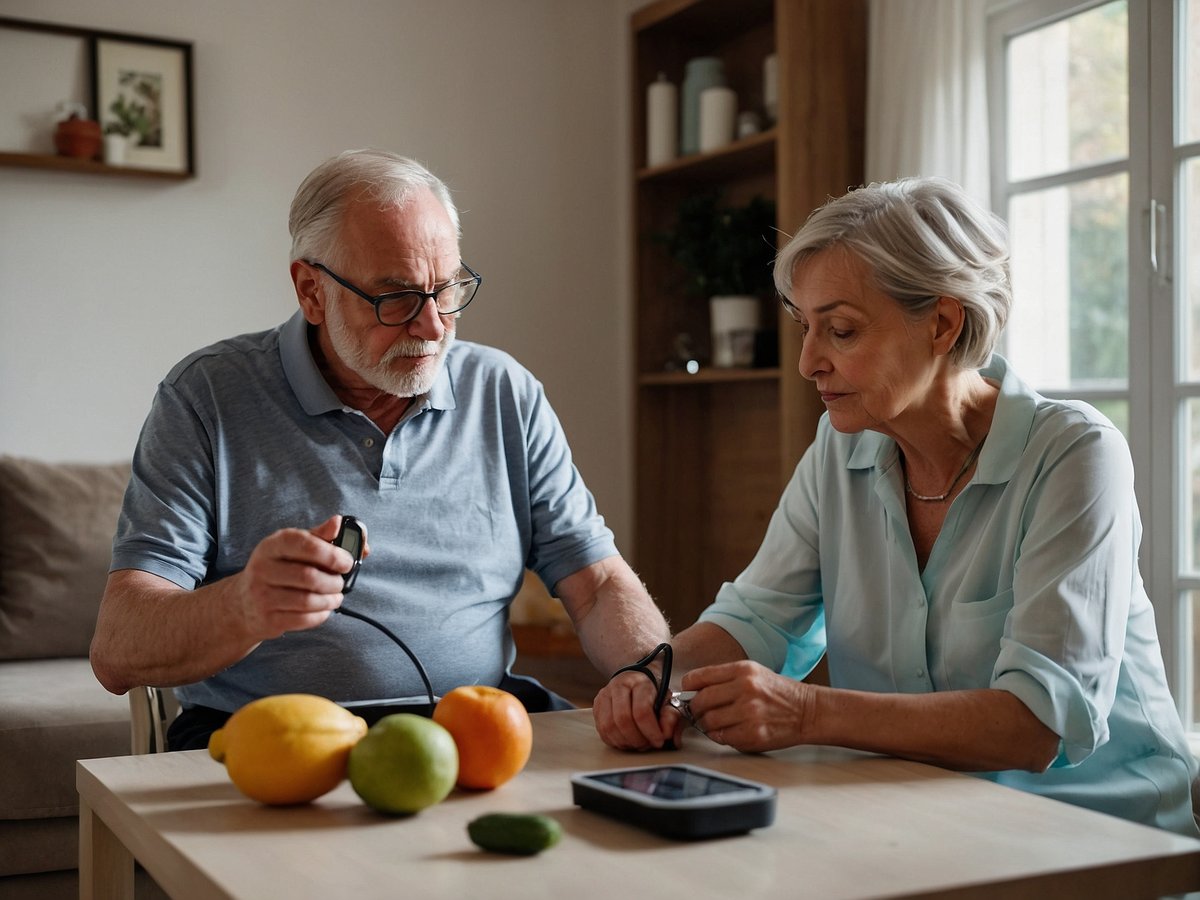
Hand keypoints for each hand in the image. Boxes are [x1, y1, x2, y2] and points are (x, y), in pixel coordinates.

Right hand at [232, 515, 366, 640]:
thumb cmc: (278, 569)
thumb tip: (338, 523)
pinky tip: (323, 609)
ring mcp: (262, 595)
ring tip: (335, 597)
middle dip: (334, 582)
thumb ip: (319, 536)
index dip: (330, 554)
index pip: (303, 543)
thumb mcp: (294, 548)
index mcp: (272, 545)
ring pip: (307, 600)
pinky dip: (321, 615)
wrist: (244, 602)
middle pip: (309, 576)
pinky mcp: (267, 619)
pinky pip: (303, 619)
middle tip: (340, 583)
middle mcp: (263, 568)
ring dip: (330, 600)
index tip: (346, 562)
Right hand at [592, 669, 684, 750]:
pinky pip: (602, 730)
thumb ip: (671, 717)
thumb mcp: (668, 701)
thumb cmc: (654, 693)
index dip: (651, 731)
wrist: (636, 681)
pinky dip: (615, 741)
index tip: (659, 741)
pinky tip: (627, 741)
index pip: (641, 710)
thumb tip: (666, 734)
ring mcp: (604, 695)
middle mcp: (618, 685)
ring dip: (625, 742)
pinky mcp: (597, 706)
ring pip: (609, 727)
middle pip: (622, 720)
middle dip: (637, 739)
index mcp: (639, 682)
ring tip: (638, 743)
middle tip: (648, 745)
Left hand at [681, 660, 813, 752]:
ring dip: (707, 725)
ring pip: (709, 722)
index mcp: (742, 670)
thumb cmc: (776, 692)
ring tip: (716, 722)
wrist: (806, 710)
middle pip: (700, 701)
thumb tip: (691, 690)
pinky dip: (721, 736)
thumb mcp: (752, 673)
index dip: (687, 687)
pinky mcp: (754, 735)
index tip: (687, 693)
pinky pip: (722, 738)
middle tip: (698, 712)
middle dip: (694, 709)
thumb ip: (723, 679)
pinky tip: (730, 731)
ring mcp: (750, 713)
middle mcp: (746, 689)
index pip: (698, 677)